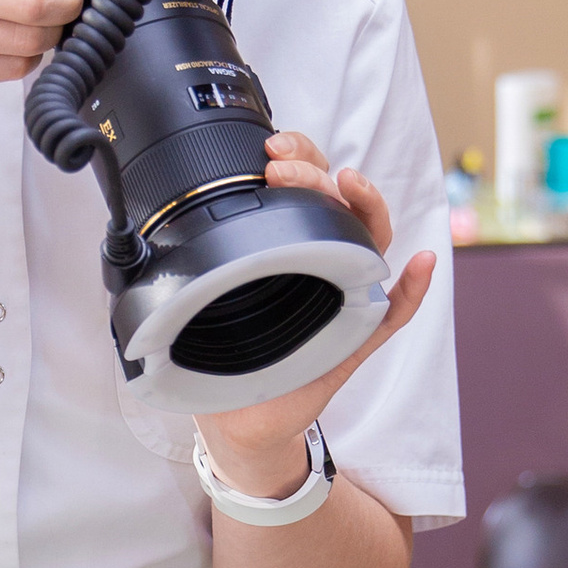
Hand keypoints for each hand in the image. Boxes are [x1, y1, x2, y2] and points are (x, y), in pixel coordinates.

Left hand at [192, 140, 435, 492]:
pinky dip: (414, 285)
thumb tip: (146, 236)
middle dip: (315, 172)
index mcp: (291, 246)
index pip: (307, 186)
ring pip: (372, 239)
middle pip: (339, 201)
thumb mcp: (205, 297)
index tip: (270, 150)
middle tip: (283, 169)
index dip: (299, 156)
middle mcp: (325, 262)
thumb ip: (190, 262)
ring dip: (365, 205)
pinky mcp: (359, 337)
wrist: (238, 417)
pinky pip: (396, 310)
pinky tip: (421, 262)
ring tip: (349, 183)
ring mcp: (347, 296)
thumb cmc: (227, 353)